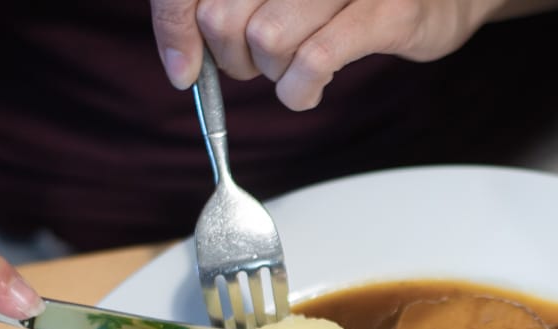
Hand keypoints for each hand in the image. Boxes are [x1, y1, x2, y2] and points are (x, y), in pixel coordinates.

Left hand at [149, 0, 507, 110]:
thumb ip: (237, 6)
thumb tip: (183, 53)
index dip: (174, 27)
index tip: (182, 68)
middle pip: (223, 19)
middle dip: (233, 61)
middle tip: (261, 66)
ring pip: (265, 42)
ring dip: (273, 76)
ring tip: (296, 73)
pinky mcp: (383, 12)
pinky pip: (314, 62)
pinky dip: (300, 91)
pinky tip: (309, 91)